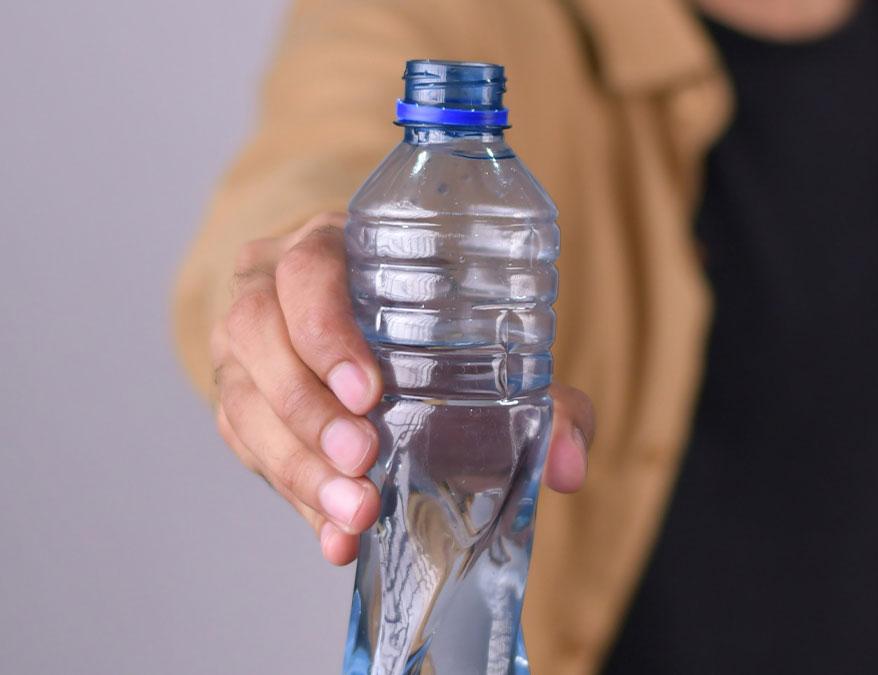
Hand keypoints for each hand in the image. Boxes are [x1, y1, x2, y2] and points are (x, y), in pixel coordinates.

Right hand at [211, 212, 594, 564]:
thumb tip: (569, 465)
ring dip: (298, 463)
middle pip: (259, 335)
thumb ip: (543, 397)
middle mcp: (268, 286)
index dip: (329, 331)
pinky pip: (248, 447)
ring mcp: (243, 344)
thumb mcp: (482, 337)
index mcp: (329, 246)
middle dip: (311, 408)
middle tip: (364, 458)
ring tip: (355, 510)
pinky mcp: (238, 398)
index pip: (308, 272)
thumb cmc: (433, 323)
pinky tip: (335, 535)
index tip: (369, 391)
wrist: (365, 329)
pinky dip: (295, 497)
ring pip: (245, 399)